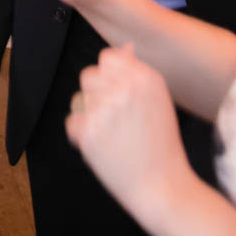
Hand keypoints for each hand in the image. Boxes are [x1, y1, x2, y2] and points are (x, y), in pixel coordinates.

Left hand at [65, 46, 191, 220]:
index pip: (108, 57)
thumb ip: (138, 73)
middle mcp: (124, 88)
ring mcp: (104, 109)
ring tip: (112, 135)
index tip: (116, 92)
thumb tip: (124, 48)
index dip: (108, 75)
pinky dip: (82, 135)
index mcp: (145, 77)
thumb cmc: (162, 145)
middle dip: (96, 94)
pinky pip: (72, 122)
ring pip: (78, 99)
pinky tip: (104, 147)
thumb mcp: (160, 100)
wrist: (162, 187)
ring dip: (89, 114)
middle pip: (89, 75)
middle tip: (114, 118)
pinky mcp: (87, 131)